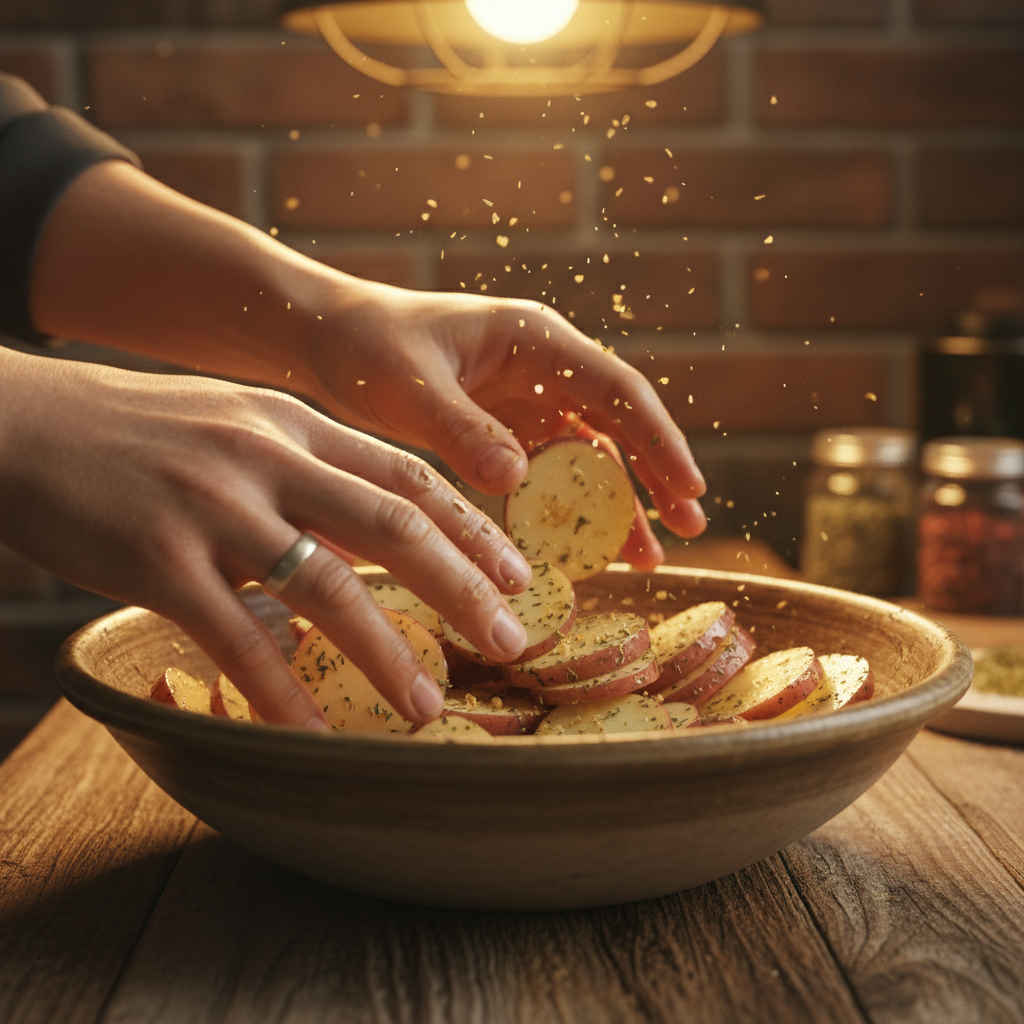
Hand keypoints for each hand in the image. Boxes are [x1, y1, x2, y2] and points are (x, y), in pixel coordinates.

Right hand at [0, 349, 534, 728]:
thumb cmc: (137, 430)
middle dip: (463, 587)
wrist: (20, 423)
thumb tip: (371, 536)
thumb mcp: (236, 425)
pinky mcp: (155, 559)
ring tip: (428, 704)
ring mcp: (212, 505)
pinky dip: (283, 689)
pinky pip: (236, 637)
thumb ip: (306, 469)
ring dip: (388, 651)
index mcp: (293, 422)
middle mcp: (265, 455)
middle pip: (392, 523)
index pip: (408, 474)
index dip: (472, 527)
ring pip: (327, 584)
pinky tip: (315, 731)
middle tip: (511, 640)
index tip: (518, 574)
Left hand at [294, 279, 707, 566]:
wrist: (328, 341)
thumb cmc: (367, 346)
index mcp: (533, 339)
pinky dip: (566, 510)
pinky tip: (580, 549)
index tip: (688, 487)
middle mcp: (542, 368)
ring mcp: (526, 401)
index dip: (656, 439)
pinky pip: (549, 474)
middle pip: (616, 425)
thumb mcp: (410, 386)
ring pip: (588, 456)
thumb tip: (518, 479)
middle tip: (690, 527)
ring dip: (616, 502)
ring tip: (645, 557)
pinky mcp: (504, 431)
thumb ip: (461, 430)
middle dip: (654, 475)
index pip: (614, 389)